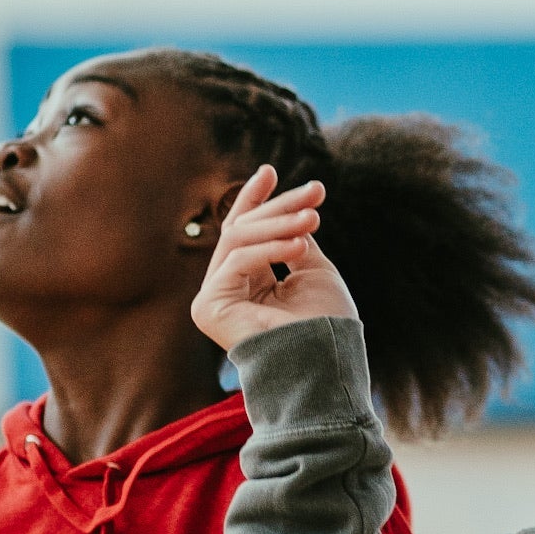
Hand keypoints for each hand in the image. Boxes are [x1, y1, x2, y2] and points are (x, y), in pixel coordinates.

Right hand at [191, 165, 356, 350]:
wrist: (327, 363)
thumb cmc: (327, 325)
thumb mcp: (313, 270)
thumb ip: (293, 238)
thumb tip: (287, 210)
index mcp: (250, 284)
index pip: (246, 234)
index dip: (256, 201)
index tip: (270, 170)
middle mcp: (227, 290)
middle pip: (243, 231)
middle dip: (278, 207)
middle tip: (315, 191)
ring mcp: (213, 299)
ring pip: (238, 240)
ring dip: (279, 223)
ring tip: (314, 218)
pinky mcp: (207, 308)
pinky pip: (236, 260)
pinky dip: (269, 248)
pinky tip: (299, 246)